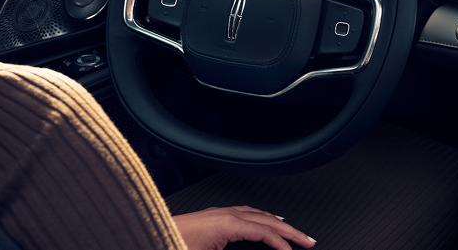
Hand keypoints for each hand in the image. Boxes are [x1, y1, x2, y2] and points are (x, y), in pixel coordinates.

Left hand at [173, 206, 315, 249]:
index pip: (265, 233)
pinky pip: (246, 212)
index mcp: (227, 224)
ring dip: (279, 223)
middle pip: (267, 220)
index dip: (283, 244)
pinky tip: (262, 220)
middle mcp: (226, 214)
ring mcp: (218, 213)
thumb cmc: (171, 244)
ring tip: (293, 231)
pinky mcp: (212, 216)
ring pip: (258, 214)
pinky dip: (262, 217)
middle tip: (309, 241)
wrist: (148, 236)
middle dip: (291, 231)